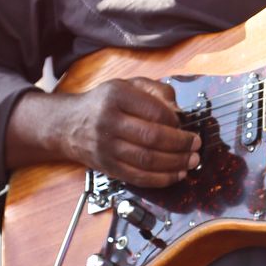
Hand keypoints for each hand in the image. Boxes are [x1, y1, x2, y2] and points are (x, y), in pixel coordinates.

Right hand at [7, 77, 200, 186]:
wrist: (68, 126)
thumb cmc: (105, 103)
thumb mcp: (127, 86)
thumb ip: (156, 91)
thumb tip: (178, 110)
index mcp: (116, 96)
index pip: (154, 111)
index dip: (175, 120)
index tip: (185, 124)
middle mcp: (108, 122)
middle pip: (152, 138)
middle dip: (180, 144)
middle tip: (196, 145)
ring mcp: (106, 148)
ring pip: (147, 160)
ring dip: (175, 163)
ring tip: (191, 161)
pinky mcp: (108, 167)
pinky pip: (138, 177)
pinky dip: (161, 179)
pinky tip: (176, 175)